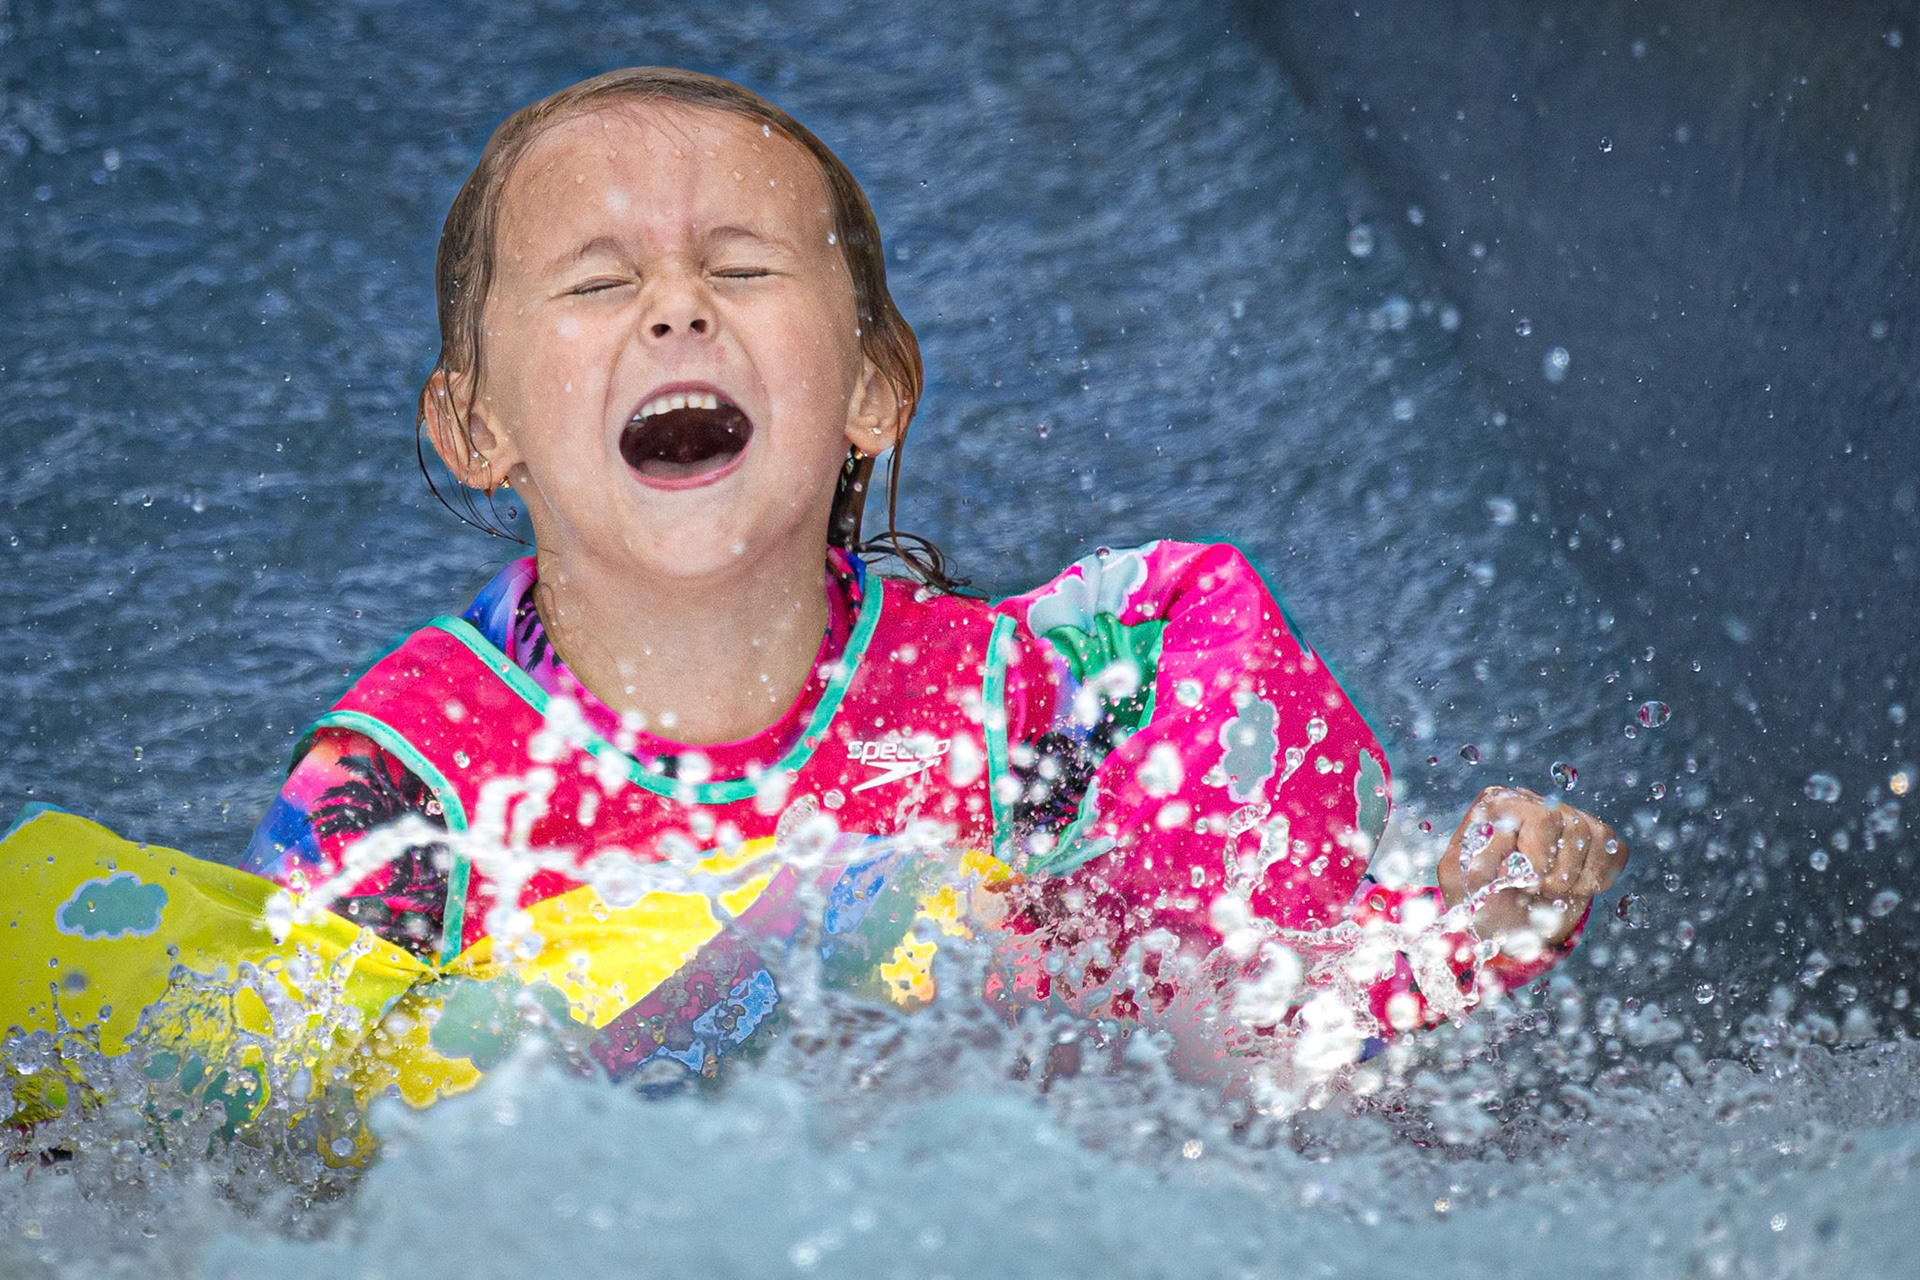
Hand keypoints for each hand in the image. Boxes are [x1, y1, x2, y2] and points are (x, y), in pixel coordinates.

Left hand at [1435, 786, 1627, 950]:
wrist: (1509, 920)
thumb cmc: (1480, 895)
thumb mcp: (1457, 883)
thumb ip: (1466, 869)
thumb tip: (1496, 866)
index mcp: (1497, 804)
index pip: (1531, 819)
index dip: (1528, 863)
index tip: (1511, 883)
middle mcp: (1534, 801)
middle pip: (1565, 823)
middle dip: (1552, 870)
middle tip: (1533, 888)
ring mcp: (1568, 816)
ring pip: (1592, 835)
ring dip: (1572, 879)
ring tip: (1549, 890)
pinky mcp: (1596, 838)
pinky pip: (1614, 849)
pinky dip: (1597, 878)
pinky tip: (1573, 887)